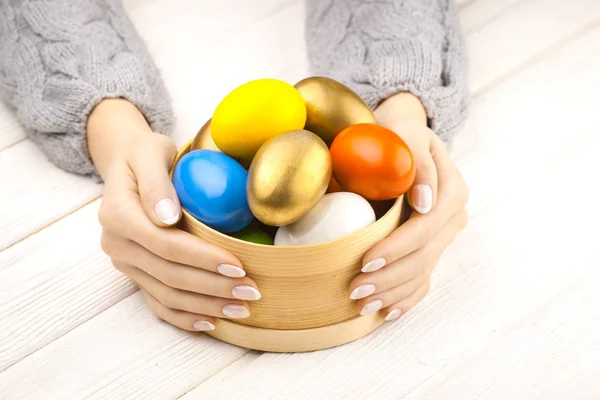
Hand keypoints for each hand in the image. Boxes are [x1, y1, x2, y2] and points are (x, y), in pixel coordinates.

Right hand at [88, 99, 260, 331]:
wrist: (126, 163)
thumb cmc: (144, 154)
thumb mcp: (150, 152)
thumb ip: (155, 182)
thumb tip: (167, 217)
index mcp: (117, 214)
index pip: (165, 244)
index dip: (202, 258)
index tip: (237, 264)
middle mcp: (116, 244)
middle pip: (169, 274)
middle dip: (213, 286)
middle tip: (252, 290)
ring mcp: (125, 262)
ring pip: (166, 294)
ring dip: (206, 305)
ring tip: (242, 308)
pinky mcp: (135, 272)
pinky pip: (157, 302)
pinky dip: (184, 316)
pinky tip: (212, 322)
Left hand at [348, 93, 468, 320]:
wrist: (404, 140)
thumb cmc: (398, 135)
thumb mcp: (407, 135)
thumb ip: (419, 163)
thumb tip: (426, 202)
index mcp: (452, 192)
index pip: (424, 229)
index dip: (396, 247)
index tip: (365, 259)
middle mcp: (452, 218)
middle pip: (423, 257)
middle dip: (388, 277)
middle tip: (355, 290)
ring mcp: (444, 236)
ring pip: (422, 272)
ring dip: (393, 292)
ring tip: (363, 306)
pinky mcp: (432, 246)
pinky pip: (424, 278)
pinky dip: (406, 297)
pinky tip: (386, 313)